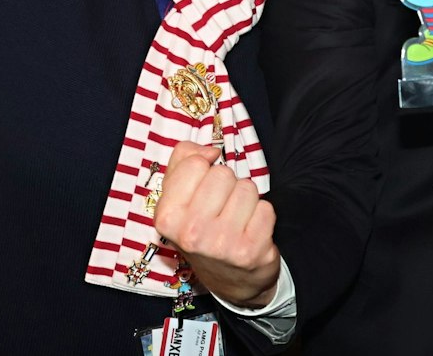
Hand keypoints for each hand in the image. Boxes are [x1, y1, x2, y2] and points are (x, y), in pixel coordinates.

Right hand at [151, 140, 280, 308]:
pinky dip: (262, 216)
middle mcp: (191, 233)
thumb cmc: (202, 230)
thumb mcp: (178, 198)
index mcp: (167, 217)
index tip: (203, 188)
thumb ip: (183, 162)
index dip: (203, 169)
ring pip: (247, 188)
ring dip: (246, 200)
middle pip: (223, 174)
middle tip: (221, 209)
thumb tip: (209, 151)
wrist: (229, 281)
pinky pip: (266, 208)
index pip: (194, 163)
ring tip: (236, 220)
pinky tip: (251, 232)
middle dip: (227, 185)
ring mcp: (221, 244)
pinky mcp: (250, 252)